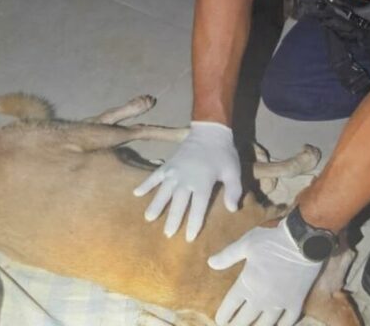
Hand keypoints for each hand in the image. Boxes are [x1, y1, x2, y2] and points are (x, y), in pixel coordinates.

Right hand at [133, 121, 241, 241]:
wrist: (209, 131)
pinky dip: (145, 184)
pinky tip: (136, 193)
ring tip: (149, 218)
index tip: (188, 238)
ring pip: (163, 192)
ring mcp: (174, 172)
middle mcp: (185, 179)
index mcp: (202, 183)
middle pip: (178, 203)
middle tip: (167, 234)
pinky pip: (154, 176)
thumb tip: (232, 209)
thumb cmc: (223, 153)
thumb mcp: (233, 171)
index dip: (193, 223)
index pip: (198, 208)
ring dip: (156, 205)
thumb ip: (233, 190)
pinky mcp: (168, 165)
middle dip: (172, 219)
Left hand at [208, 219, 322, 325]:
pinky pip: (288, 321)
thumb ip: (227, 256)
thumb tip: (210, 263)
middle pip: (245, 320)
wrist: (303, 240)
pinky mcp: (296, 302)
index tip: (220, 320)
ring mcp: (280, 303)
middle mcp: (261, 298)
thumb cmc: (272, 239)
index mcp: (247, 284)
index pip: (230, 307)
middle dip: (236, 325)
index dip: (223, 316)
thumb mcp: (246, 243)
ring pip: (265, 325)